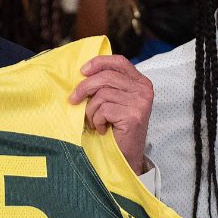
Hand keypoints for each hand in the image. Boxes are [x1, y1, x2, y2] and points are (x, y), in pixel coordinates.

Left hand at [69, 55, 152, 172]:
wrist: (127, 155)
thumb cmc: (118, 128)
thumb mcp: (115, 101)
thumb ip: (107, 85)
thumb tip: (83, 73)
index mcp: (140, 82)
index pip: (119, 61)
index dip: (99, 62)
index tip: (82, 71)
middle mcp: (143, 90)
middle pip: (105, 77)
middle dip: (84, 88)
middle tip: (73, 100)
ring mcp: (140, 103)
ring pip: (102, 95)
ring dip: (91, 110)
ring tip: (96, 121)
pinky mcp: (133, 116)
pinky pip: (103, 110)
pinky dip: (97, 121)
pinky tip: (103, 128)